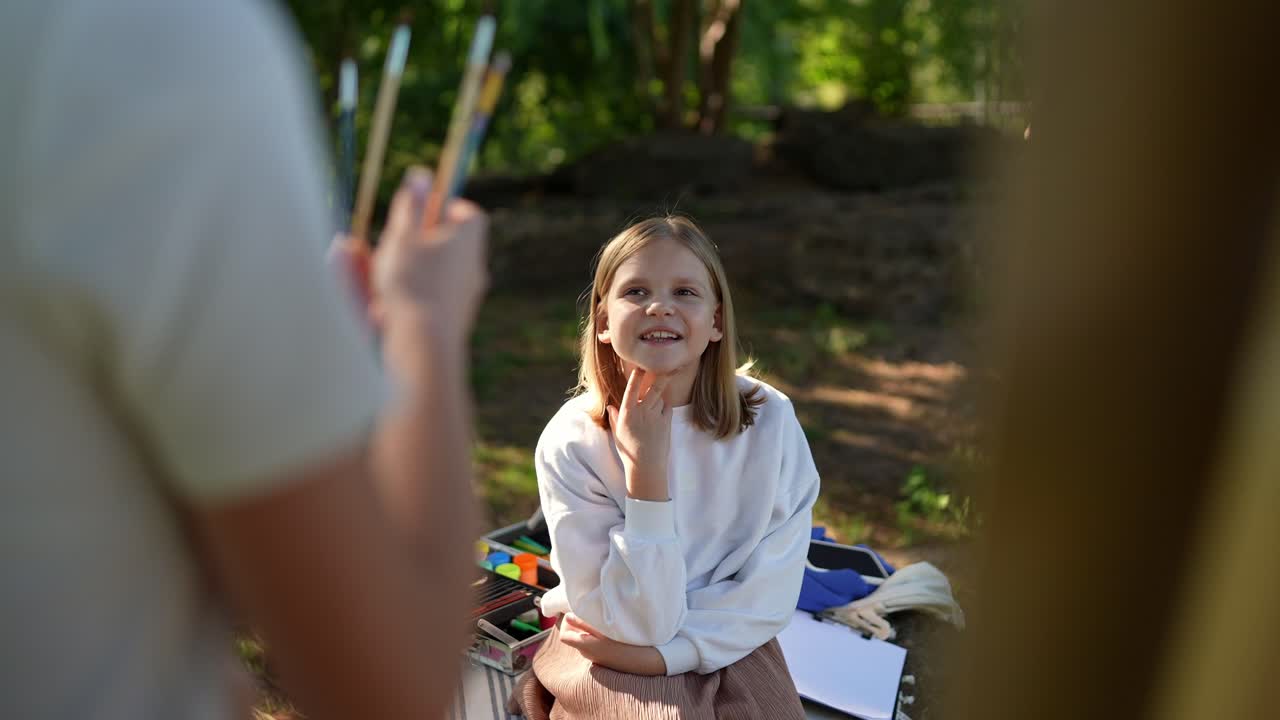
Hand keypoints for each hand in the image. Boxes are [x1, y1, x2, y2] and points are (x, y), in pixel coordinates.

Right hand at [330, 167, 488, 341]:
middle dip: (415, 242)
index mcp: (470, 237)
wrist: (424, 345)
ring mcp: (468, 294)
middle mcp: (475, 265)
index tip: (414, 214)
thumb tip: (423, 175)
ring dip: (407, 270)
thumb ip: (412, 205)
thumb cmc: (412, 282)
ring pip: (434, 272)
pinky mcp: (455, 319)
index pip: (466, 212)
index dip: (441, 209)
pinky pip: (430, 297)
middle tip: (391, 247)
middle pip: (447, 242)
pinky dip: (409, 296)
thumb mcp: (405, 235)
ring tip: (382, 279)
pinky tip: (385, 309)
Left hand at [559, 613, 666, 675]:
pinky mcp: (603, 657)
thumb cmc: (624, 643)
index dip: (566, 623)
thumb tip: (567, 616)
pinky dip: (594, 635)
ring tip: (599, 618)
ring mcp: (595, 657)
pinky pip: (592, 643)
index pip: (564, 635)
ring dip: (586, 628)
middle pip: (573, 636)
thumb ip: (584, 622)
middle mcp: (587, 653)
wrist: (643, 660)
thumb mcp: (604, 629)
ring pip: (583, 639)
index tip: (576, 611)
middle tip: (588, 611)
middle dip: (577, 623)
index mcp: (584, 646)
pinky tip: (606, 628)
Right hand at [606, 368, 671, 501]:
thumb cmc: (629, 452)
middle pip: (655, 388)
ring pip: (661, 398)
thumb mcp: (618, 434)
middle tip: (670, 364)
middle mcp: (643, 412)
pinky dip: (664, 408)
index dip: (637, 375)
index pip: (632, 388)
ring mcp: (656, 416)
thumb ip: (615, 418)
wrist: (646, 467)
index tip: (640, 365)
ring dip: (659, 397)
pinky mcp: (667, 423)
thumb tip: (611, 407)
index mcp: (628, 413)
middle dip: (662, 374)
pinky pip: (667, 408)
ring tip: (654, 408)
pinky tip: (660, 416)